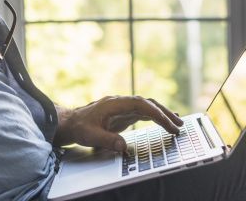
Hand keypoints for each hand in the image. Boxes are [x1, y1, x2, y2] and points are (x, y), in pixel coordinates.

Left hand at [54, 96, 182, 151]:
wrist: (71, 122)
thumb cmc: (79, 127)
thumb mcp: (90, 136)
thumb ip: (107, 140)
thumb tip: (124, 147)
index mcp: (114, 104)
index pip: (140, 104)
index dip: (155, 113)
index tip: (168, 123)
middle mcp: (120, 103)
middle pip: (147, 103)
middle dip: (164, 113)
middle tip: (179, 126)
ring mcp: (122, 107)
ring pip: (146, 107)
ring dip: (162, 114)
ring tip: (178, 124)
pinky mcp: (123, 114)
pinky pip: (142, 113)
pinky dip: (155, 117)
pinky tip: (164, 122)